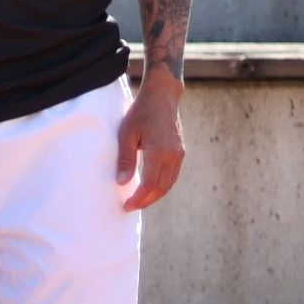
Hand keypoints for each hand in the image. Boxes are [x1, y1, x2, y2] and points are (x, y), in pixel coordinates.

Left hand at [116, 73, 185, 210]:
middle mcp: (173, 156)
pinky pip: (172, 175)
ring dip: (155, 195)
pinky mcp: (180, 152)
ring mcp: (179, 154)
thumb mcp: (127, 134)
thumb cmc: (141, 113)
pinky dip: (162, 186)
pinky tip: (151, 188)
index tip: (126, 205)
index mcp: (159, 152)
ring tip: (140, 201)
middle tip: (131, 207)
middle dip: (146, 201)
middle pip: (161, 188)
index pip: (149, 184)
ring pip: (169, 183)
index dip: (138, 198)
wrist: (162, 97)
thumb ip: (125, 159)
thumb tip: (122, 183)